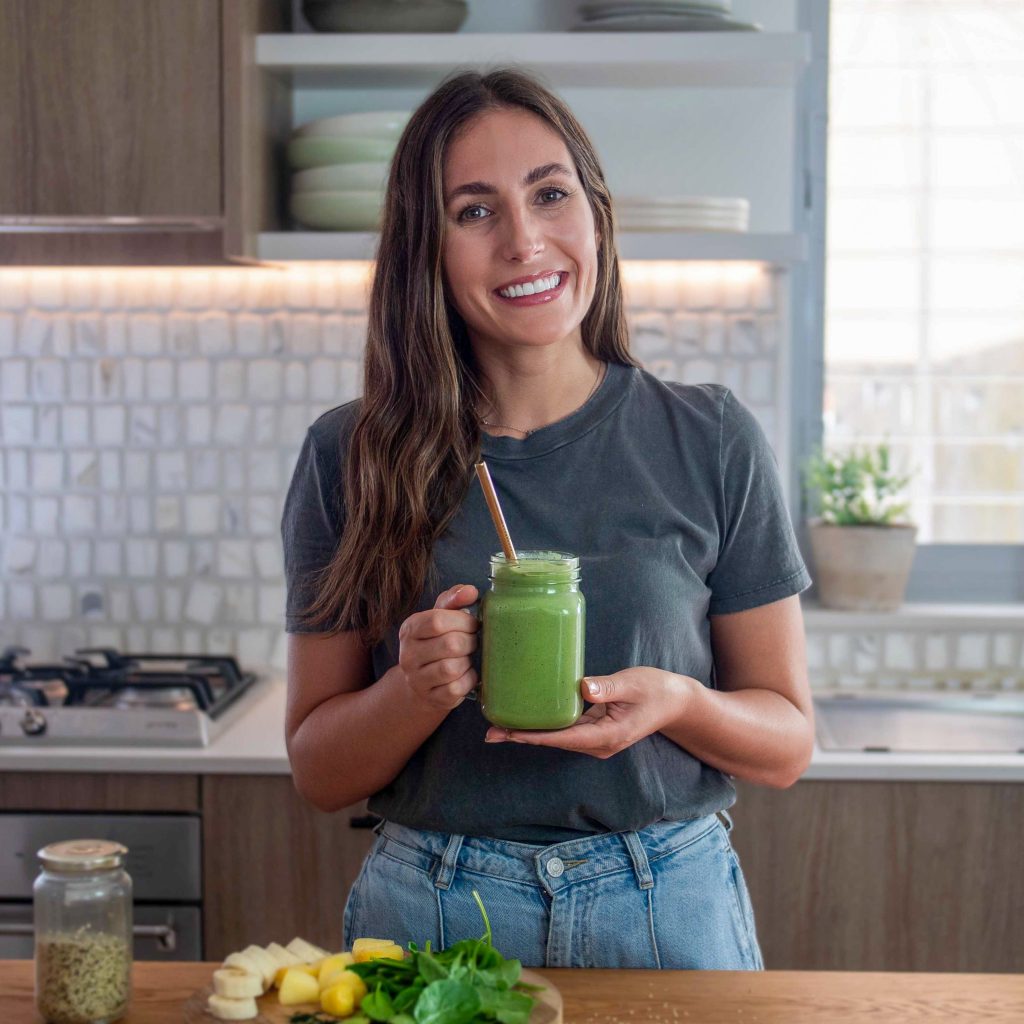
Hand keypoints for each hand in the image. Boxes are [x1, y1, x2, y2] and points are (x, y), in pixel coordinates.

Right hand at [397, 585, 478, 711]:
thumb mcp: (441, 616)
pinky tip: (466, 674)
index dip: (463, 621)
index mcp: (409, 629)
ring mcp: (417, 679)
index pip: (437, 620)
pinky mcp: (431, 698)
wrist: (422, 682)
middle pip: (450, 644)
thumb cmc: (437, 642)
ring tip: (467, 657)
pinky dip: (469, 680)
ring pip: (452, 668)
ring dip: (468, 661)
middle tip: (472, 642)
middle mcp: (407, 655)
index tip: (472, 624)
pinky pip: (457, 688)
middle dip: (470, 642)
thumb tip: (471, 591)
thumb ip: (455, 599)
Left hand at [483, 667, 694, 758]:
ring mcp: (596, 740)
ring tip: (499, 726)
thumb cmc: (655, 690)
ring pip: (557, 738)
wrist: (675, 702)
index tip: (509, 733)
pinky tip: (527, 718)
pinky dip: (544, 726)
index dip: (534, 736)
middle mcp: (598, 744)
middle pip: (554, 742)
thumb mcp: (633, 684)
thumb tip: (583, 688)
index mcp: (607, 736)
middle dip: (523, 736)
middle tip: (491, 731)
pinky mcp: (595, 731)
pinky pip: (565, 731)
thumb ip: (607, 687)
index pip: (563, 738)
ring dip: (530, 733)